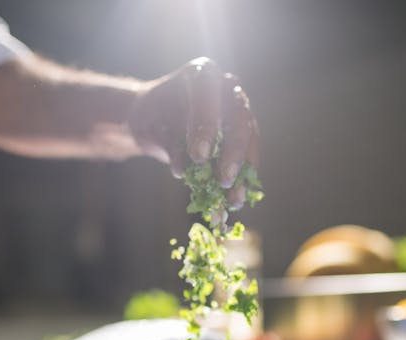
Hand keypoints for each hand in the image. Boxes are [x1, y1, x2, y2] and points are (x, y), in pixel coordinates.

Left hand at [128, 57, 259, 205]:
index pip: (208, 95)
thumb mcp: (155, 129)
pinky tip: (237, 199)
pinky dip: (243, 178)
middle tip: (224, 179)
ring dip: (244, 171)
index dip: (206, 125)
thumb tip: (183, 170)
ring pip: (250, 138)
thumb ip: (171, 145)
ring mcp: (240, 109)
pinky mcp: (244, 132)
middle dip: (233, 152)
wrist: (157, 121)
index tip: (198, 157)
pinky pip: (249, 154)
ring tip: (235, 198)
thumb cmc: (154, 118)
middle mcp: (227, 87)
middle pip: (239, 118)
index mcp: (202, 74)